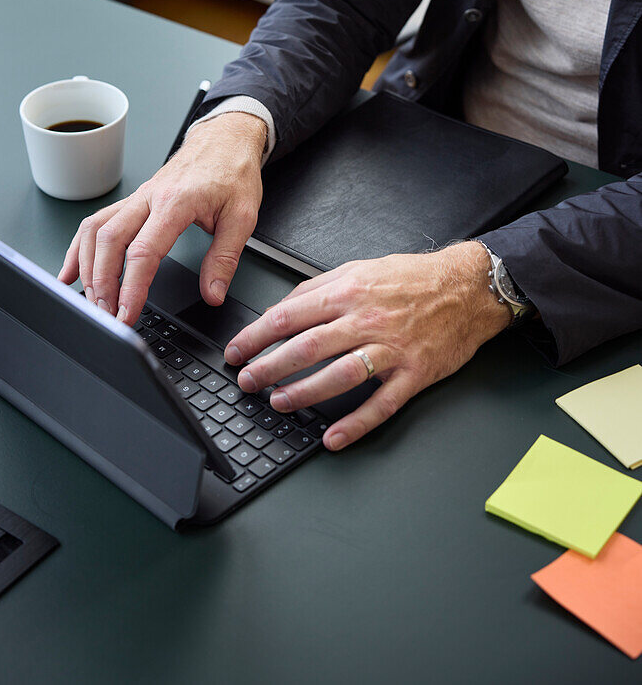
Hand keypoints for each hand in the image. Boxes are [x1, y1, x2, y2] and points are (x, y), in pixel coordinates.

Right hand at [57, 112, 267, 324]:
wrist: (224, 139)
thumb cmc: (232, 171)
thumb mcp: (242, 217)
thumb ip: (225, 258)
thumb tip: (213, 292)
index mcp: (175, 202)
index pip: (144, 251)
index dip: (132, 286)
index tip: (127, 312)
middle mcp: (149, 198)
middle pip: (109, 241)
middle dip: (102, 282)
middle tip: (106, 314)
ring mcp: (137, 198)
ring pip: (95, 231)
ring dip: (87, 267)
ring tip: (91, 300)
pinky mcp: (132, 201)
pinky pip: (96, 223)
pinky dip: (79, 249)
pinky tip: (72, 271)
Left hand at [223, 241, 509, 451]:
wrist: (468, 288)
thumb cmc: (413, 278)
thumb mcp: (360, 268)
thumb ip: (319, 287)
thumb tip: (282, 307)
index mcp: (349, 291)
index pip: (290, 315)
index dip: (257, 335)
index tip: (238, 350)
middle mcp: (366, 319)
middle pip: (307, 347)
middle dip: (269, 367)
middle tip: (247, 381)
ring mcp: (391, 348)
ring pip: (338, 376)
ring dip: (303, 393)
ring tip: (279, 403)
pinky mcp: (414, 373)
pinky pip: (381, 404)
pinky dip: (356, 424)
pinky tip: (334, 438)